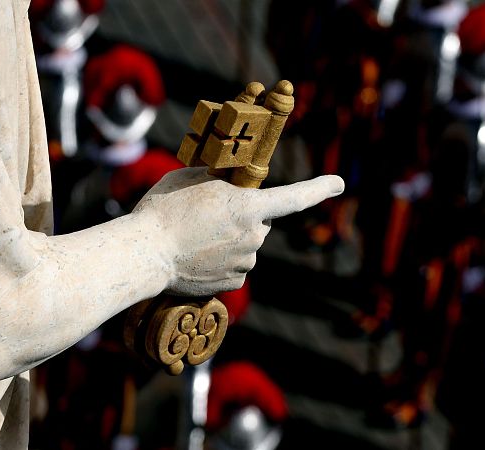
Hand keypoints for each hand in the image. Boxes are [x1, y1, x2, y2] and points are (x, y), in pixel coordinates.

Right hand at [133, 167, 343, 295]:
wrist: (145, 253)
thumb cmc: (165, 209)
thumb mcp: (193, 177)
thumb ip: (220, 178)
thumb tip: (230, 180)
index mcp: (249, 207)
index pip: (294, 197)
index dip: (320, 189)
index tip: (340, 183)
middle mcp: (254, 236)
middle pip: (260, 222)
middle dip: (243, 216)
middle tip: (209, 214)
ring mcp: (246, 262)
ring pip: (246, 245)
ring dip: (230, 240)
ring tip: (196, 237)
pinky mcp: (234, 284)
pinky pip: (235, 266)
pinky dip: (222, 261)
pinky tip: (198, 256)